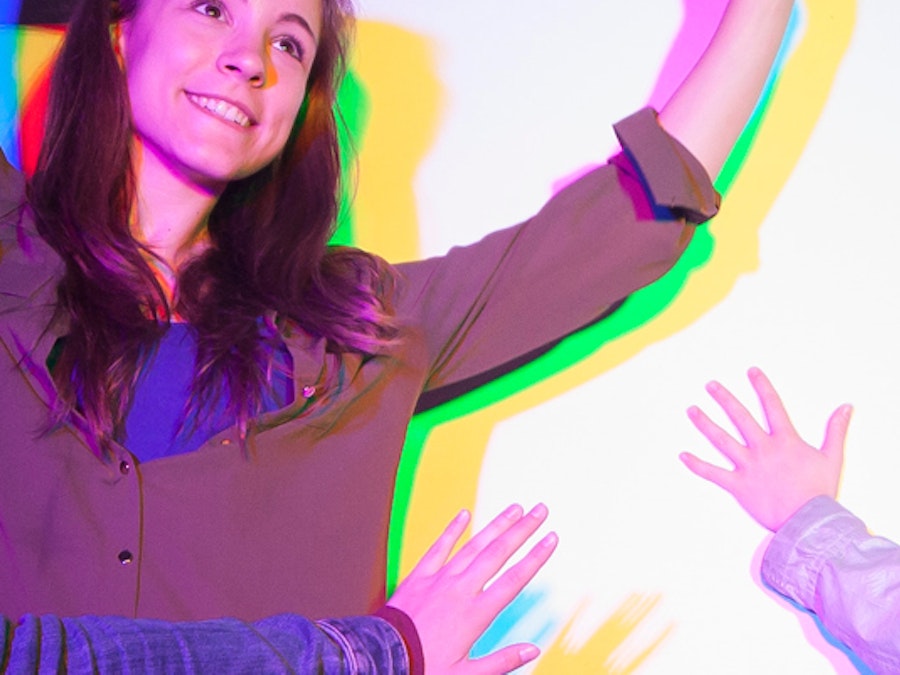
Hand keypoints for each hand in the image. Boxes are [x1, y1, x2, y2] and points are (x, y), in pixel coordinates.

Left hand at [388, 503, 557, 673]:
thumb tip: (533, 649)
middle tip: (541, 510)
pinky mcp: (419, 576)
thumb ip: (501, 661)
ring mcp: (439, 579)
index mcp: (475, 614)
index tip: (552, 538)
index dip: (535, 558)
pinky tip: (464, 514)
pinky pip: (438, 548)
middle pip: (498, 554)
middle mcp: (460, 590)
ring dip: (496, 525)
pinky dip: (452, 530)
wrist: (382, 656)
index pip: (513, 580)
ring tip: (515, 508)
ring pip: (473, 546)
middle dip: (522, 530)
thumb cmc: (423, 668)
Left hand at [680, 367, 851, 530]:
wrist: (810, 522)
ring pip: (722, 440)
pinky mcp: (738, 485)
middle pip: (740, 417)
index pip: (772, 406)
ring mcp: (749, 467)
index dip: (761, 386)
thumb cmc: (820, 492)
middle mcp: (763, 449)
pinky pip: (713, 473)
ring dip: (704, 423)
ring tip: (691, 409)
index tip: (751, 371)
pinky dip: (697, 465)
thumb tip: (846, 407)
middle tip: (710, 385)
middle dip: (724, 399)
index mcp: (785, 441)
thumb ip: (835, 430)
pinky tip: (682, 455)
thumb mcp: (832, 457)